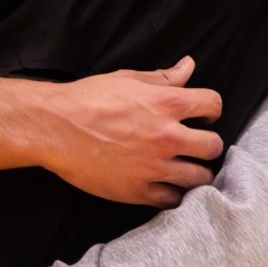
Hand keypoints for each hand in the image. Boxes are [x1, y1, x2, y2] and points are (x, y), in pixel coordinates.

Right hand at [31, 57, 223, 207]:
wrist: (54, 128)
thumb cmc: (88, 99)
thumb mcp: (128, 79)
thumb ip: (164, 77)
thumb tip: (189, 66)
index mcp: (167, 104)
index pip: (213, 105)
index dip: (211, 110)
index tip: (203, 116)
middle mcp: (167, 136)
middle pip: (213, 146)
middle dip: (208, 145)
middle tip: (197, 146)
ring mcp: (154, 167)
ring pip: (199, 177)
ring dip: (196, 173)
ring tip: (186, 169)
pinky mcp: (137, 190)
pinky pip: (173, 200)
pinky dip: (174, 195)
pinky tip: (167, 187)